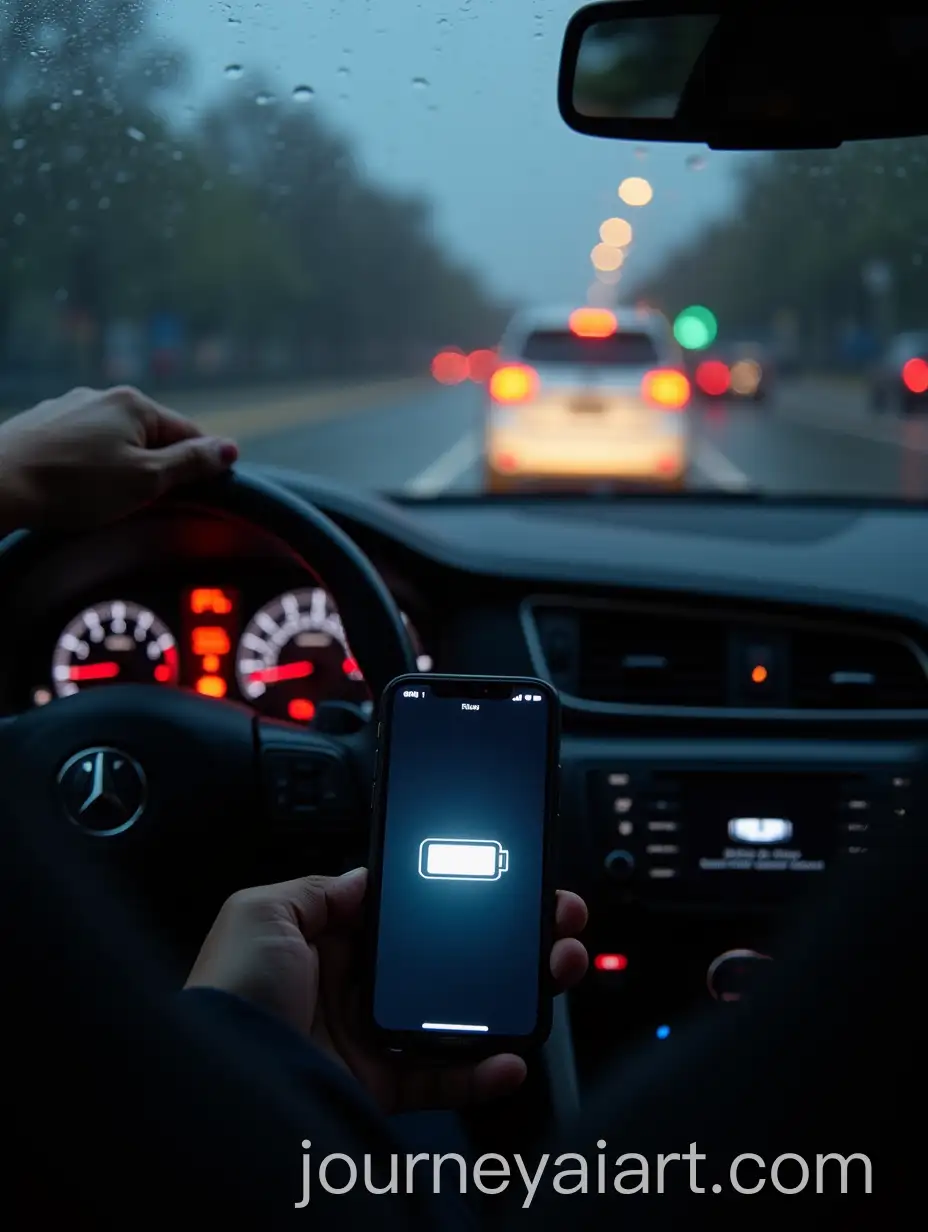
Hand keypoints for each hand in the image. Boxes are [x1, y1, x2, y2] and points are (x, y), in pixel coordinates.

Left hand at [0, 385, 237, 531]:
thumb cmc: (72, 486)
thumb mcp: (145, 481)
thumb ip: (190, 464)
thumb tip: (230, 448)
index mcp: (134, 403)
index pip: (189, 432)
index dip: (201, 465)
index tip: (204, 492)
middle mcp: (102, 396)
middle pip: (151, 436)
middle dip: (156, 468)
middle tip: (148, 504)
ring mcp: (68, 408)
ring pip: (114, 441)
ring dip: (121, 468)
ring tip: (106, 501)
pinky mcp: (42, 426)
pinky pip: (83, 446)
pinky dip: (88, 467)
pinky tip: (76, 490)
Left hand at [186, 868, 588, 1113]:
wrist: (219, 1086)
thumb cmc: (227, 995)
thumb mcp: (260, 912)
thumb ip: (317, 889)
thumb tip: (364, 877)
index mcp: (327, 940)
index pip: (409, 911)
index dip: (457, 896)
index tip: (501, 882)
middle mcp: (354, 986)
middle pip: (447, 957)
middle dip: (505, 938)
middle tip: (551, 921)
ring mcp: (372, 1036)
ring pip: (459, 1013)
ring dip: (513, 995)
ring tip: (553, 971)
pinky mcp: (382, 1085)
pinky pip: (446, 1079)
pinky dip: (485, 1071)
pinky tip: (512, 1055)